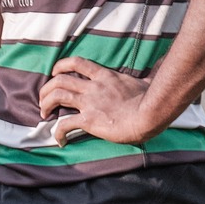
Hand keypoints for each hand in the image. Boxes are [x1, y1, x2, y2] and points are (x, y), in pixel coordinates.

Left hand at [39, 58, 166, 145]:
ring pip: (56, 96)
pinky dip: (58, 132)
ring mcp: (89, 102)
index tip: (54, 73)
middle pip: (59, 80)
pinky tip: (60, 140)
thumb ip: (148, 74)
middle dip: (46, 89)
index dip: (60, 66)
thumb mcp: (147, 82)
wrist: (151, 115)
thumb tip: (161, 65)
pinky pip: (64, 124)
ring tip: (43, 114)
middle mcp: (93, 87)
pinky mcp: (88, 120)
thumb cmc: (152, 100)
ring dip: (45, 104)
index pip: (77, 63)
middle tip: (43, 100)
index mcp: (105, 76)